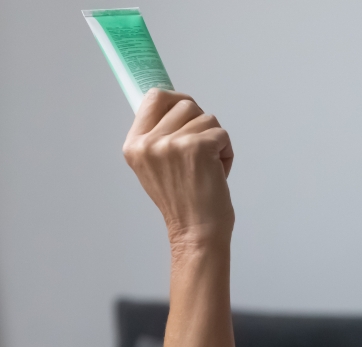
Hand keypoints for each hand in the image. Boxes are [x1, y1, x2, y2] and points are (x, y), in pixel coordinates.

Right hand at [123, 88, 234, 250]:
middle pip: (185, 104)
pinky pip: (222, 134)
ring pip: (207, 118)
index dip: (175, 100)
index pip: (154, 97)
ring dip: (215, 141)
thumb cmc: (183, 203)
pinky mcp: (197, 147)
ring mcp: (172, 144)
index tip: (188, 109)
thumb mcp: (155, 166)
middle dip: (200, 125)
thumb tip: (173, 104)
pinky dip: (227, 153)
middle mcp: (148, 143)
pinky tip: (217, 174)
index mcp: (134, 145)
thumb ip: (158, 136)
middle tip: (199, 155)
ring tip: (207, 168)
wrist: (195, 233)